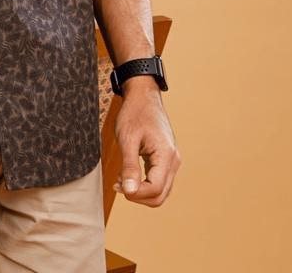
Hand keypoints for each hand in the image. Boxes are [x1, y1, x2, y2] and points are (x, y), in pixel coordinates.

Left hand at [111, 80, 180, 205]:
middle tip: (118, 184)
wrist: (143, 96)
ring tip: (121, 179)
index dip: (136, 194)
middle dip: (138, 196)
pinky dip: (144, 184)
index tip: (117, 185)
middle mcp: (173, 160)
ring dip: (141, 191)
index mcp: (166, 155)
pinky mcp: (166, 159)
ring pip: (160, 191)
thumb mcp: (127, 139)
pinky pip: (158, 181)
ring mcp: (172, 160)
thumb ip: (129, 167)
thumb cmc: (135, 113)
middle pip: (160, 195)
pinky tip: (128, 175)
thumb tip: (129, 191)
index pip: (155, 189)